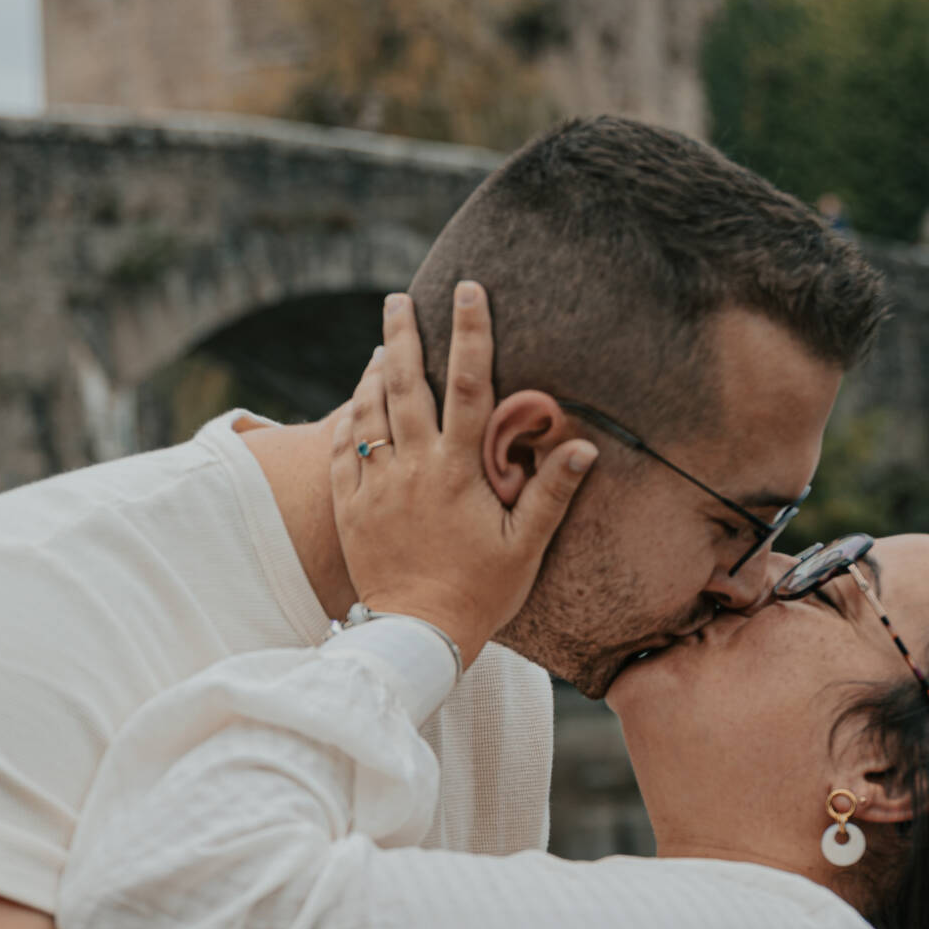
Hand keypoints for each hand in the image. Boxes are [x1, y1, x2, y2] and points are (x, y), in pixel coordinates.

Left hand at [329, 285, 596, 666]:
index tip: (469, 291)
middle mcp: (412, 467)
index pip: (469, 385)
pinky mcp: (349, 506)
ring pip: (369, 410)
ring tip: (384, 345)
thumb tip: (585, 445)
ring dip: (374, 371)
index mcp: (458, 470)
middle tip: (399, 298)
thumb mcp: (525, 546)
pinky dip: (349, 416)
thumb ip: (552, 492)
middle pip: (406, 384)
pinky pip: (342, 448)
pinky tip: (358, 401)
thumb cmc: (479, 593)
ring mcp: (375, 485)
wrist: (416, 636)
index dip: (471, 332)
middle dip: (404, 334)